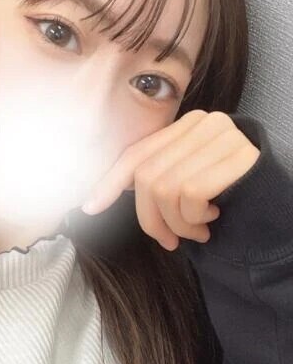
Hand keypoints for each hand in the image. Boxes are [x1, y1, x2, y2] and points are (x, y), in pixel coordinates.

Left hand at [81, 110, 260, 250]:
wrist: (277, 208)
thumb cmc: (227, 198)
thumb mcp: (187, 182)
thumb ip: (156, 176)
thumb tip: (97, 197)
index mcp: (186, 125)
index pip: (138, 154)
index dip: (110, 182)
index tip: (90, 206)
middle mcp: (204, 123)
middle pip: (147, 176)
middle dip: (151, 218)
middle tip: (169, 240)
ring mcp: (223, 136)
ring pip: (165, 188)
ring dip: (177, 223)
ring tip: (197, 230)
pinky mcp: (239, 156)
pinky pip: (190, 194)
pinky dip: (194, 218)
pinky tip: (212, 218)